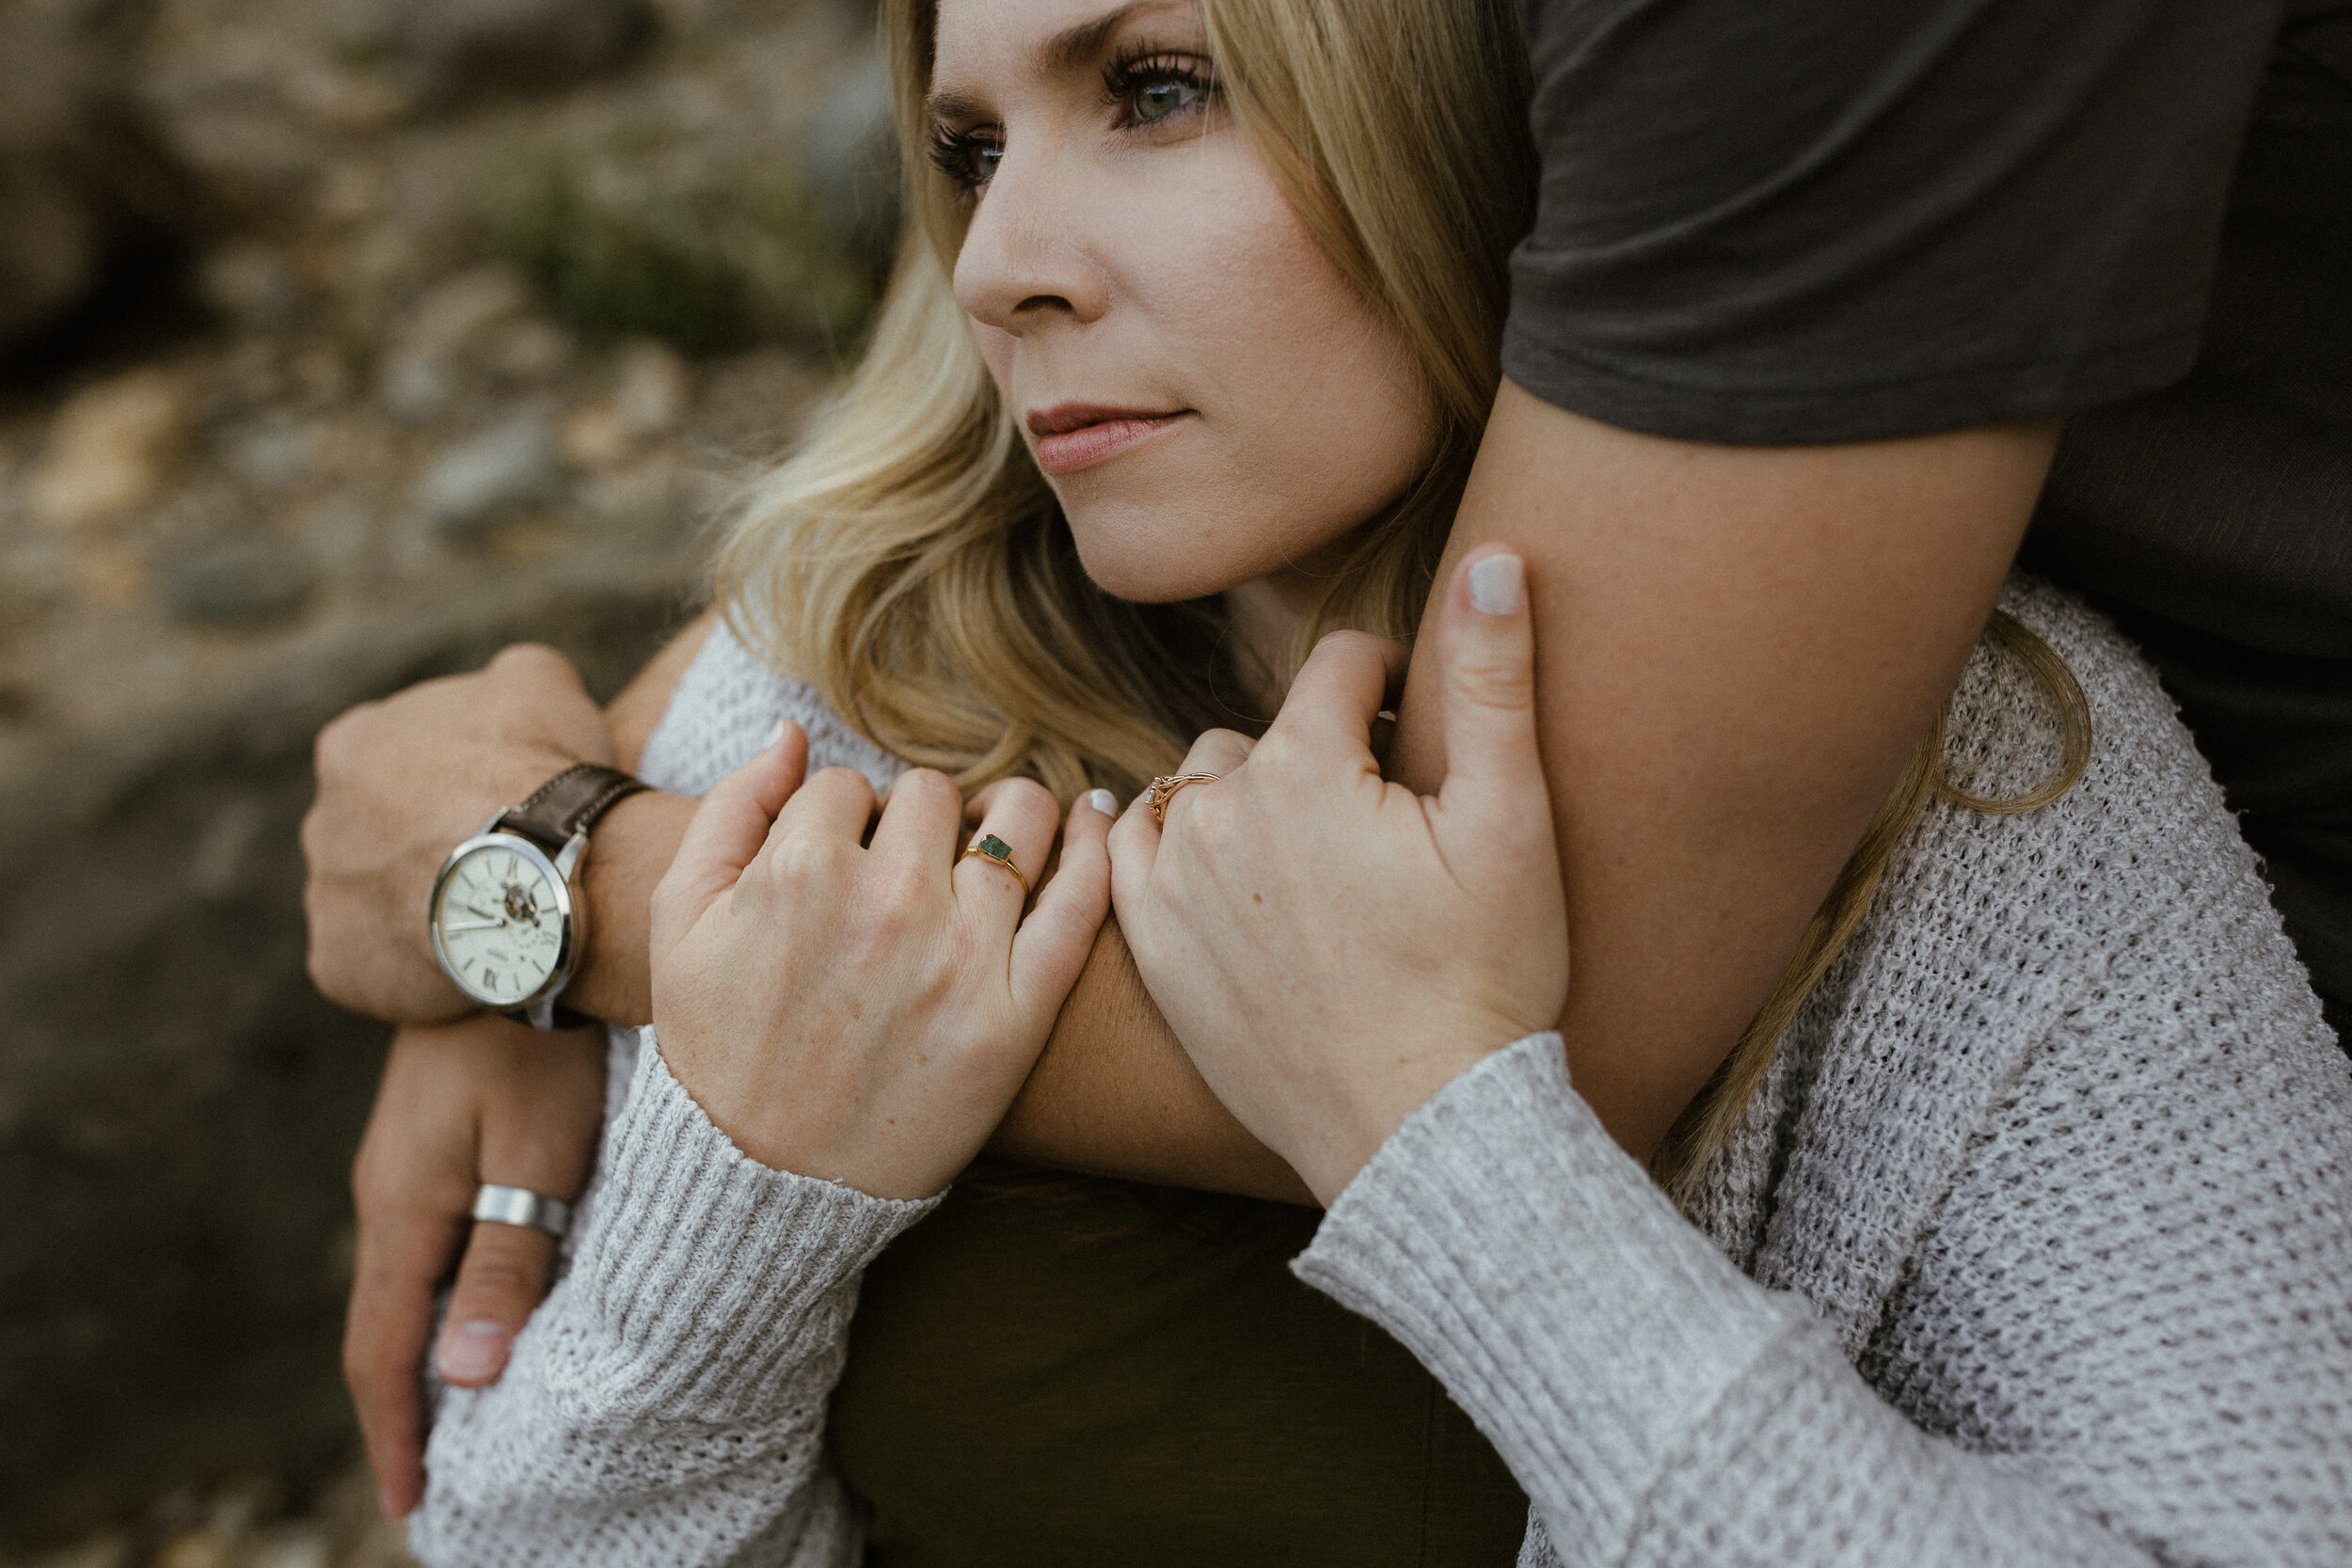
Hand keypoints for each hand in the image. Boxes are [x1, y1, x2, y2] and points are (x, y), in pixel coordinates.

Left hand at [303, 645, 612, 1022]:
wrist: (538, 874)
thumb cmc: (537, 771)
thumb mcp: (540, 685)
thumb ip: (509, 678)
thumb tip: (507, 691)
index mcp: (352, 746)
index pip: (388, 754)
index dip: (447, 773)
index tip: (494, 792)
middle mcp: (320, 820)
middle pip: (375, 832)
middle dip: (423, 843)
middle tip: (494, 858)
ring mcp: (323, 896)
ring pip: (373, 901)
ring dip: (420, 904)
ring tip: (491, 915)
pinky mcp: (336, 963)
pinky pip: (375, 965)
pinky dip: (417, 965)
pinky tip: (471, 955)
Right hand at [343, 1012, 605, 1517]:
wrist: (515, 928)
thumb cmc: (542, 1041)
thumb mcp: (538, 1157)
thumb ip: (507, 1262)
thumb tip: (466, 1376)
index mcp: (404, 1210)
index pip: (383, 1349)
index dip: (397, 1429)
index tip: (412, 1498)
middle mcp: (389, 1190)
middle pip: (386, 1320)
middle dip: (402, 1401)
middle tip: (429, 1473)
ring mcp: (406, 1157)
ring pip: (407, 1276)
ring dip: (421, 1345)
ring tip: (450, 1408)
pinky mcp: (434, 1130)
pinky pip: (426, 1235)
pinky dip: (439, 1289)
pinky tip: (470, 1303)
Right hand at [651, 726, 1115, 1198]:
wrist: (763, 1186)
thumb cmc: (716, 1052)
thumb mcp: (678, 923)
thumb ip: (731, 809)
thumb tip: (791, 733)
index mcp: (799, 871)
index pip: (849, 786)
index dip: (844, 820)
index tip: (845, 865)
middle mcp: (887, 903)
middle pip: (933, 794)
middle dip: (919, 818)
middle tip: (912, 863)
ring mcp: (960, 958)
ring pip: (1017, 819)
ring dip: (1009, 813)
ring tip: (996, 836)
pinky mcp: (1016, 1015)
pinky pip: (1078, 904)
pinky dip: (1093, 847)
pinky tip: (1094, 817)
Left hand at [1111, 549, 1567, 1205]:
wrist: (1420, 1132)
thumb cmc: (1484, 980)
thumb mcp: (1512, 824)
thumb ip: (1493, 678)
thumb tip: (1497, 556)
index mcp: (1304, 767)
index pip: (1341, 665)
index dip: (1393, 685)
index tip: (1422, 729)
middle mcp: (1216, 814)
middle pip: (1268, 730)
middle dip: (1322, 751)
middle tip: (1382, 822)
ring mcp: (1172, 886)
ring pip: (1200, 787)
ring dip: (1250, 798)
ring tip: (1316, 858)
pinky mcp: (1152, 951)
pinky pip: (1135, 853)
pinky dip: (1170, 843)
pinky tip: (1212, 858)